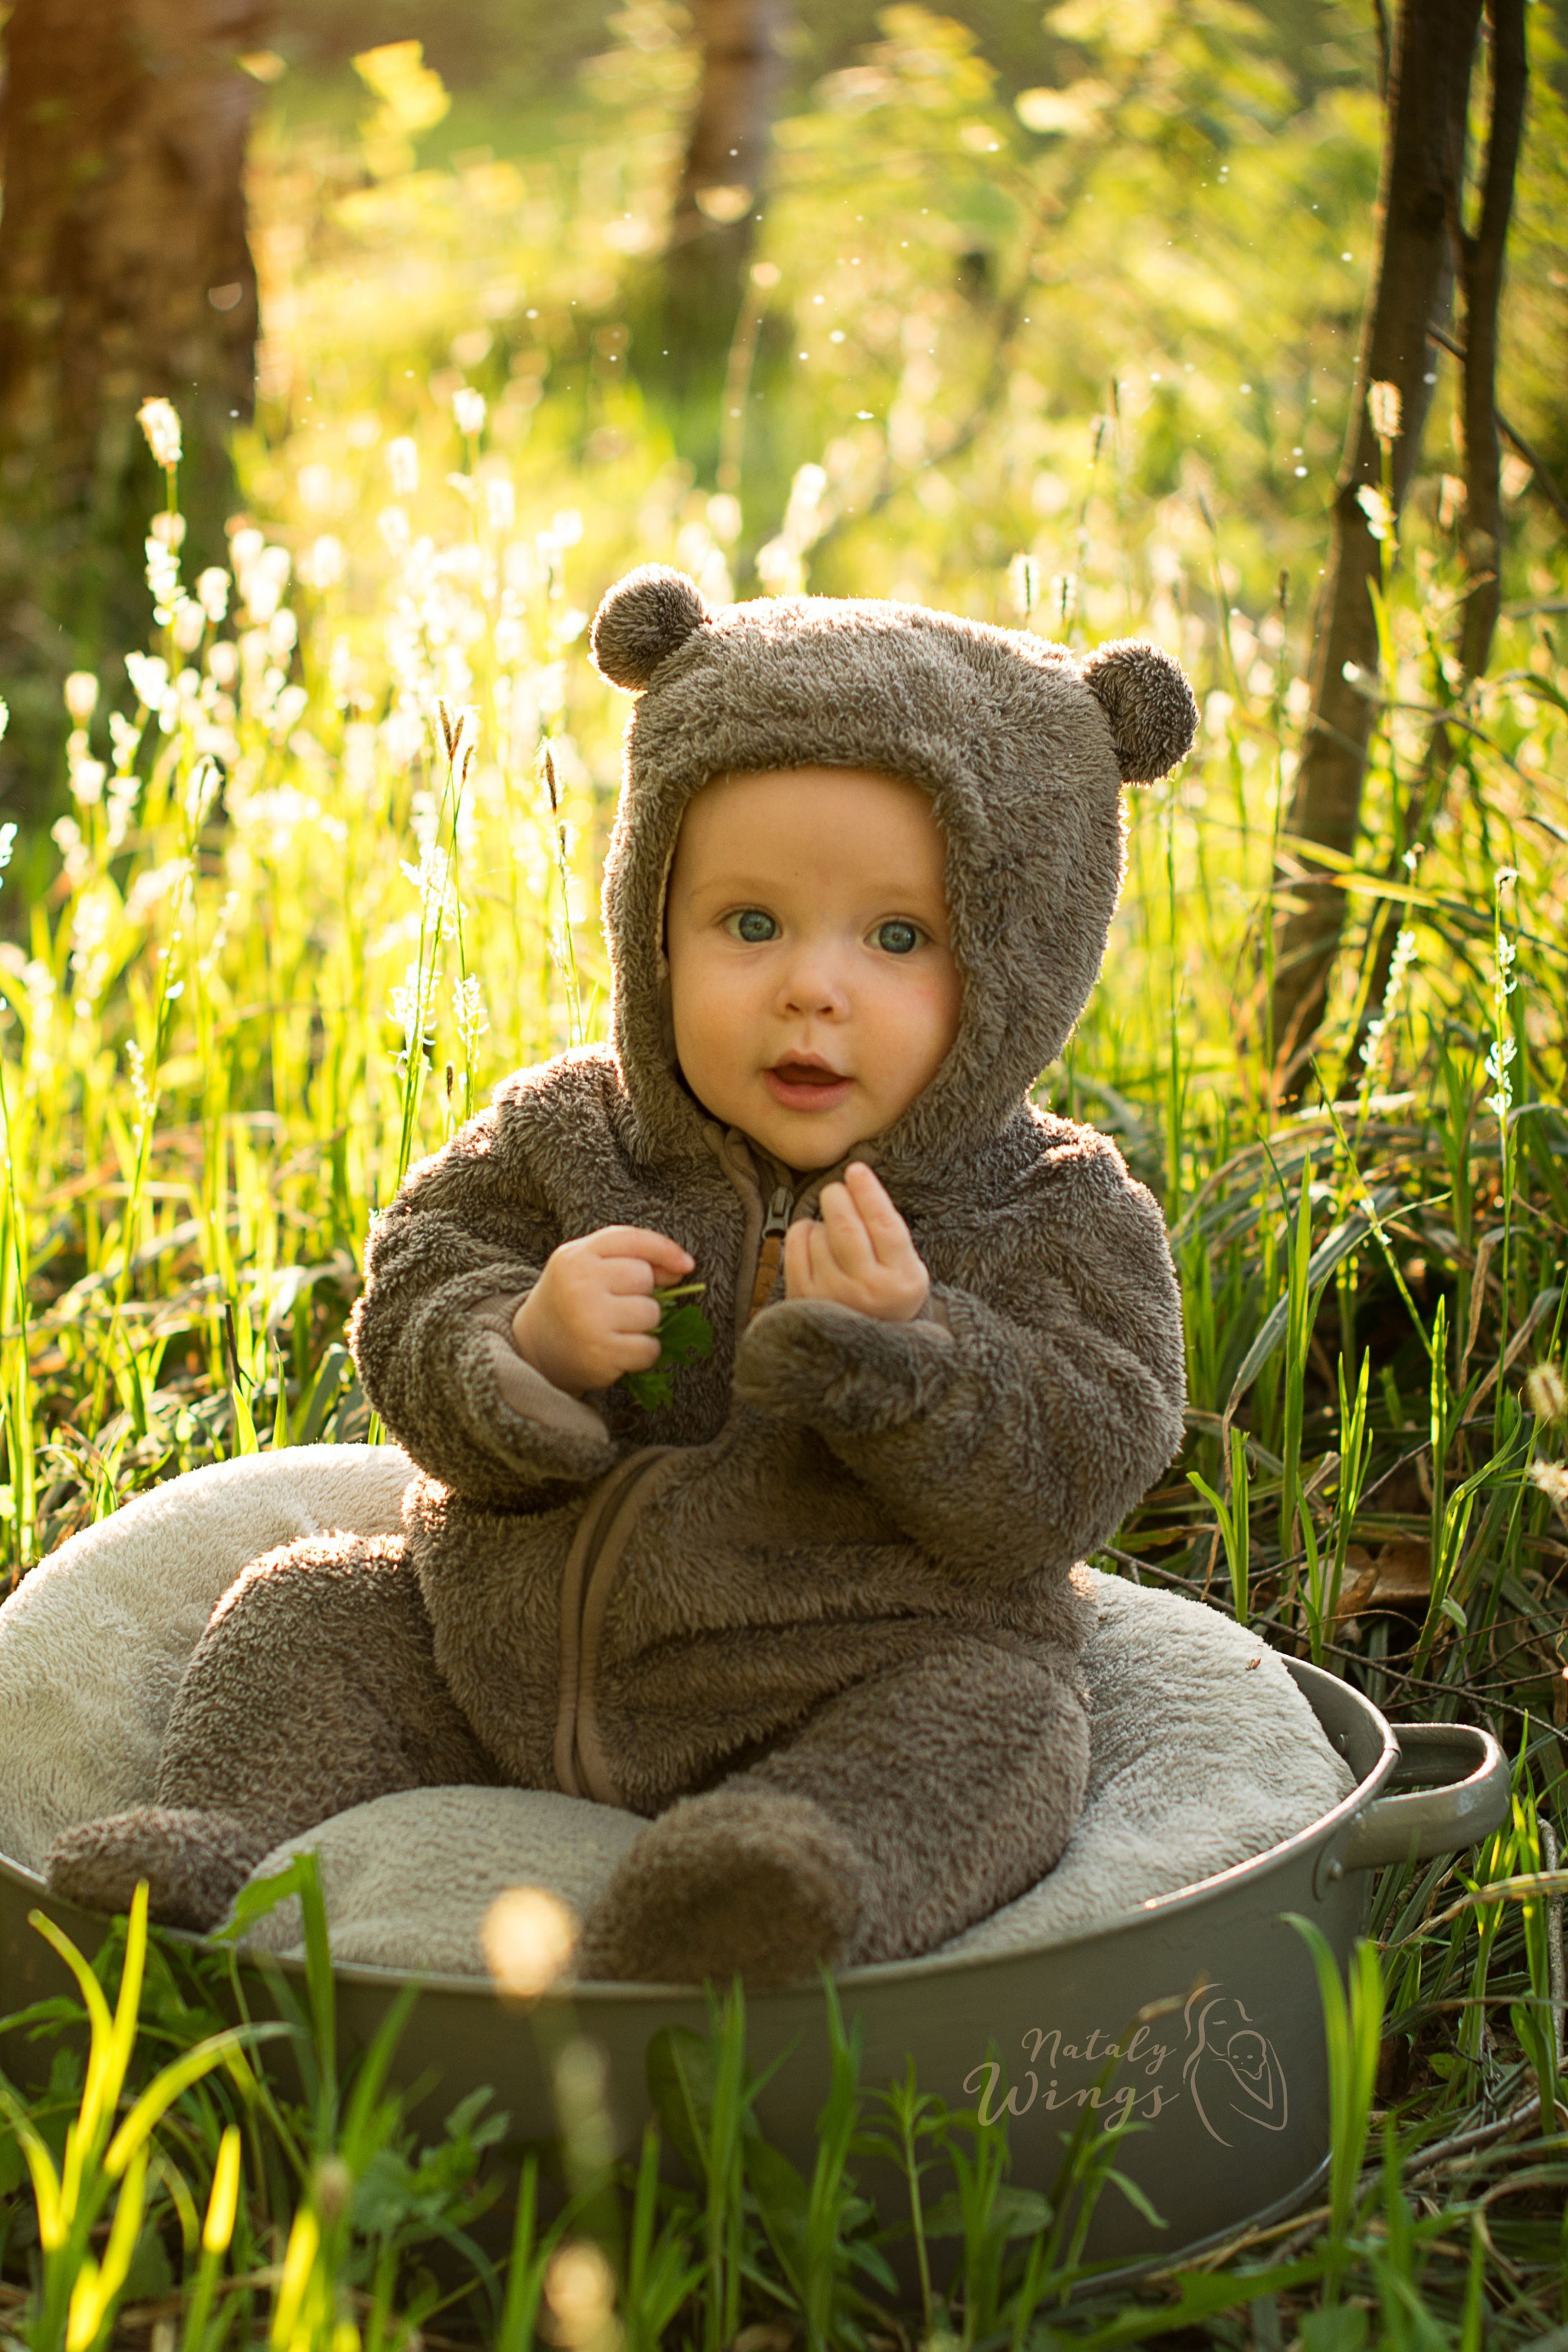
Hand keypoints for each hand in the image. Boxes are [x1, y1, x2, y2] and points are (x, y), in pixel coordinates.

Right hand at [512, 1227, 693, 1395]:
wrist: (533, 1348)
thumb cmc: (571, 1300)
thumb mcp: (587, 1268)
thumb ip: (630, 1257)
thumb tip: (682, 1266)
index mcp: (575, 1257)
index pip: (632, 1240)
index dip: (665, 1250)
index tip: (686, 1265)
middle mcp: (580, 1284)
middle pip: (644, 1278)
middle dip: (640, 1293)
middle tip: (615, 1306)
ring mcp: (590, 1320)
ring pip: (651, 1313)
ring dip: (643, 1325)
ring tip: (614, 1329)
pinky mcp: (602, 1353)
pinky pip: (649, 1348)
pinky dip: (643, 1352)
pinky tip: (619, 1350)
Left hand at [783, 1163, 929, 1321]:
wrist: (863, 1346)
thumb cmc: (886, 1291)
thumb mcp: (906, 1266)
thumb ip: (889, 1231)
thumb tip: (857, 1180)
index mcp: (901, 1280)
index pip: (884, 1226)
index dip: (869, 1192)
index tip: (857, 1170)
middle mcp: (867, 1290)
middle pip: (845, 1227)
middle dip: (837, 1197)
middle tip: (836, 1189)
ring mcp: (832, 1295)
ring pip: (819, 1233)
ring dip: (823, 1221)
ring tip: (833, 1232)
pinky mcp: (803, 1298)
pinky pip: (795, 1245)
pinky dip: (802, 1231)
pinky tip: (813, 1239)